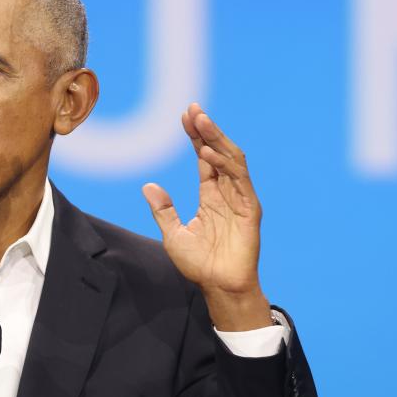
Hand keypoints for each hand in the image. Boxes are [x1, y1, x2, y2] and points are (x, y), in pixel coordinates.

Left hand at [142, 103, 271, 330]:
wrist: (219, 287)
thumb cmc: (199, 265)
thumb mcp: (173, 233)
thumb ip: (163, 209)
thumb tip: (148, 185)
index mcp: (211, 196)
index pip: (204, 159)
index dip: (196, 137)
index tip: (184, 117)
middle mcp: (227, 193)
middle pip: (218, 153)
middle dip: (206, 130)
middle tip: (193, 110)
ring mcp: (240, 199)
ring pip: (231, 160)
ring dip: (216, 139)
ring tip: (200, 122)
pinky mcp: (249, 209)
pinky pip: (239, 180)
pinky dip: (224, 164)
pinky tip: (207, 152)